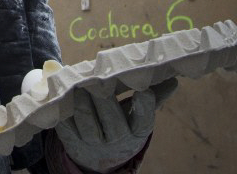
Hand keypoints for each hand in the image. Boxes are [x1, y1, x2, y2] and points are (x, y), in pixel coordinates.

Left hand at [55, 78, 176, 172]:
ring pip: (87, 120)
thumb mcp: (138, 115)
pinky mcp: (71, 139)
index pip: (144, 121)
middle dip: (104, 96)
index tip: (143, 91)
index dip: (144, 107)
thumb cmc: (121, 124)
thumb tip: (173, 79)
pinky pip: (66, 123)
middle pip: (111, 117)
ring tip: (79, 84)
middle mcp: (116, 140)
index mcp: (136, 131)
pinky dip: (64, 107)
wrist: (99, 157)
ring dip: (82, 101)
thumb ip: (153, 96)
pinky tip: (63, 93)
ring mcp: (93, 142)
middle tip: (98, 77)